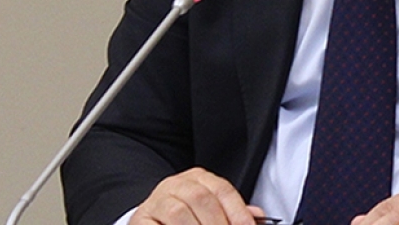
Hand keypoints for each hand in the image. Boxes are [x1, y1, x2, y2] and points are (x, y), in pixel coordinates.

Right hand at [130, 167, 265, 224]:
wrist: (149, 219)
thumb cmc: (185, 217)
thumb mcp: (209, 211)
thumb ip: (231, 212)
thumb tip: (258, 216)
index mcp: (198, 178)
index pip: (222, 189)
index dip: (237, 211)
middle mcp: (176, 184)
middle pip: (201, 198)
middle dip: (218, 223)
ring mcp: (156, 200)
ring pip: (179, 212)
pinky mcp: (140, 219)